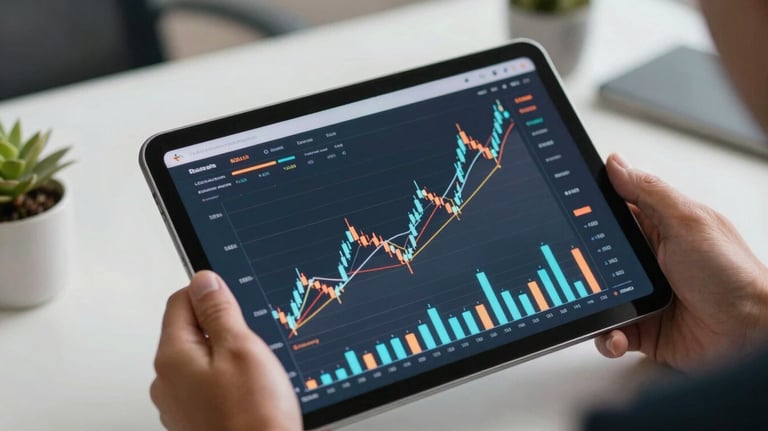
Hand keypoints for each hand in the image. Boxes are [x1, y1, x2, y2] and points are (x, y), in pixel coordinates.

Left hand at [150, 271, 301, 430]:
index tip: (235, 302)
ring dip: (228, 356)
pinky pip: (209, 385)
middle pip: (191, 329)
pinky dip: (228, 381)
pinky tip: (251, 393)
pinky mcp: (196, 419)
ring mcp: (180, 404)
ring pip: (203, 358)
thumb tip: (204, 280)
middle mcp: (167, 381)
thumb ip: (219, 310)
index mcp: (172, 356)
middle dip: (223, 329)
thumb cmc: (252, 418)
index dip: (212, 294)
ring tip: (254, 374)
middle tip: (251, 344)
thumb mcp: (241, 348)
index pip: (181, 300)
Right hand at [594, 154, 767, 370]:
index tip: (567, 213)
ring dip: (593, 306)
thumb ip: (649, 191)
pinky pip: (611, 332)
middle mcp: (648, 262)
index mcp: (658, 229)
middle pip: (597, 257)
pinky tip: (617, 334)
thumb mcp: (688, 222)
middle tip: (579, 270)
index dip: (589, 212)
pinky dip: (608, 337)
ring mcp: (643, 296)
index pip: (614, 212)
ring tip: (600, 309)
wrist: (751, 334)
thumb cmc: (732, 275)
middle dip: (583, 266)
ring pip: (599, 297)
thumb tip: (616, 163)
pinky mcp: (643, 329)